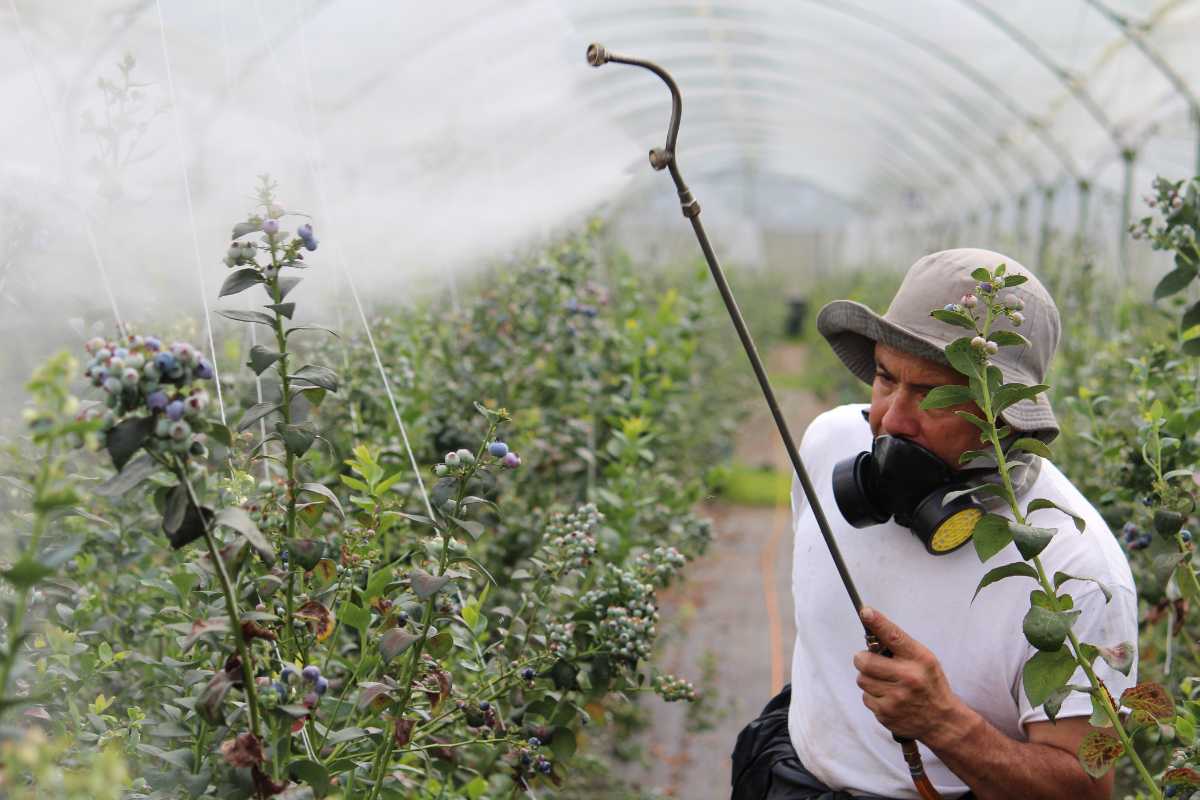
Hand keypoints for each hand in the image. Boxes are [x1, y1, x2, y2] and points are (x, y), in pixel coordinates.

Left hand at [853, 606, 963, 743]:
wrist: (942, 721)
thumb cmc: (930, 685)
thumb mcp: (925, 661)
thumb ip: (901, 647)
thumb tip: (872, 632)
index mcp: (919, 660)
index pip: (895, 637)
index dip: (878, 623)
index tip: (865, 612)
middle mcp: (908, 678)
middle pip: (865, 661)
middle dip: (863, 659)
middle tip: (869, 660)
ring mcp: (896, 698)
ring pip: (862, 679)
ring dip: (868, 679)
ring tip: (885, 682)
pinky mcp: (886, 713)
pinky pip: (865, 698)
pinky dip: (873, 696)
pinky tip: (888, 698)